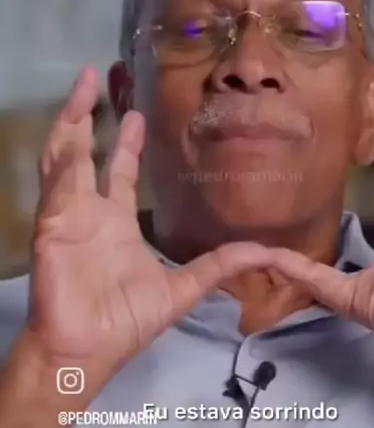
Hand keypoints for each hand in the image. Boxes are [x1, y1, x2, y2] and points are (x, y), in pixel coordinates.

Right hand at [25, 68, 284, 396]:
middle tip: (98, 77)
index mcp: (116, 223)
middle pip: (86, 152)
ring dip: (70, 120)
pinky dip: (62, 155)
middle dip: (89, 115)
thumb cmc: (126, 323)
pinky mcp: (53, 223)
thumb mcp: (183, 289)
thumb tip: (266, 252)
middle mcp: (90, 212)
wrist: (88, 350)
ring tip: (82, 85)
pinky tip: (71, 127)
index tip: (138, 115)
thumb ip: (219, 266)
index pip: (119, 172)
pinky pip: (56, 182)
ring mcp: (68, 214)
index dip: (126, 142)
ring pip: (64, 155)